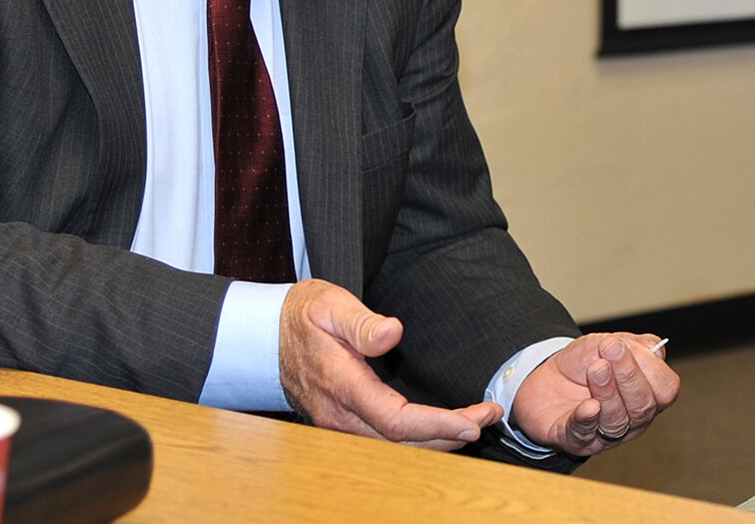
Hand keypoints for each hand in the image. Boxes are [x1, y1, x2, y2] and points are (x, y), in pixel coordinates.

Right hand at [278, 280, 502, 448]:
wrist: (263, 336)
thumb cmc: (302, 316)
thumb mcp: (330, 305)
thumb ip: (362, 323)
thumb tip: (394, 332)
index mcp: (342, 387)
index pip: (397, 422)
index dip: (438, 425)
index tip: (474, 420)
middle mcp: (340, 417)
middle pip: (403, 444)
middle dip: (451, 434)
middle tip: (491, 415)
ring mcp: (340, 425)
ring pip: (396, 449)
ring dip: (439, 439)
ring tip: (479, 420)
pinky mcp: (345, 424)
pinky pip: (386, 442)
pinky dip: (420, 438)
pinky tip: (444, 425)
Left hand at [510, 333, 678, 455]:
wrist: (545, 377)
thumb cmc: (584, 362)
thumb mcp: (611, 343)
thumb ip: (638, 346)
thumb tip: (656, 352)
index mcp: (647, 393)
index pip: (666, 389)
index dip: (651, 369)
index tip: (625, 345)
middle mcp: (632, 419)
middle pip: (643, 407)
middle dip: (628, 377)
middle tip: (610, 351)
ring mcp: (605, 433)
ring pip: (617, 422)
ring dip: (607, 392)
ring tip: (595, 368)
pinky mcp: (576, 440)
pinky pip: (584, 434)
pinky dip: (587, 419)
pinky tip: (589, 406)